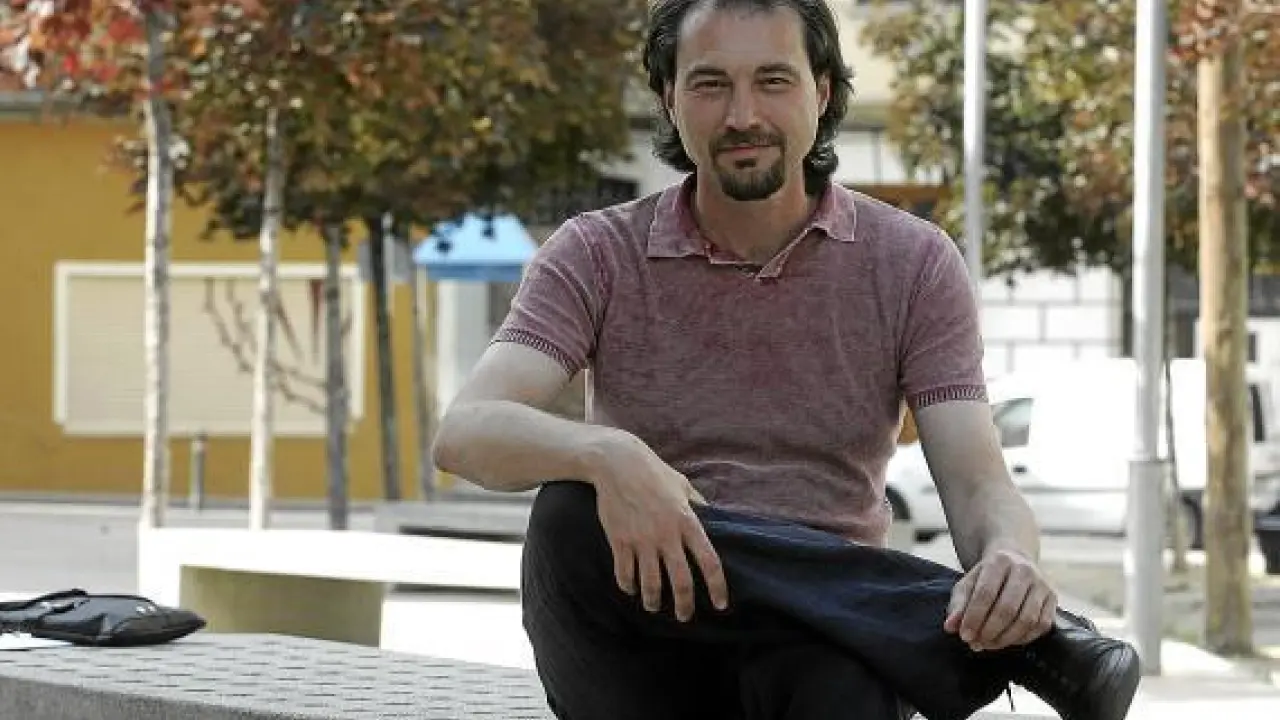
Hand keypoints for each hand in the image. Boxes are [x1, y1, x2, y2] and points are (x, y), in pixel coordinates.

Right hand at [589, 434, 728, 622]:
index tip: (721, 604)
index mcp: (687, 521)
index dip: (718, 587)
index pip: (709, 561)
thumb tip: (714, 519)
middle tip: (685, 617)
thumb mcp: (683, 485)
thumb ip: (699, 505)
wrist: (617, 463)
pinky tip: (631, 589)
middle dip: (684, 605)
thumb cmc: (653, 472)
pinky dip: (628, 585)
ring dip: (653, 601)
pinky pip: (624, 573)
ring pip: (650, 584)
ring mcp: (641, 539)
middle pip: (680, 582)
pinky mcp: (619, 540)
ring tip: (654, 607)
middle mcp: (666, 535)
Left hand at [943, 547, 1055, 651]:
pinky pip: (1041, 625)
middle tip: (976, 644)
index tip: (964, 635)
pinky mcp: (1053, 598)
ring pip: (1027, 619)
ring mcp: (1042, 584)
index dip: (974, 618)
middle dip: (989, 631)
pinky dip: (1023, 638)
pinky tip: (1007, 641)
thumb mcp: (968, 584)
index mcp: (999, 561)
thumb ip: (958, 605)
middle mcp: (1024, 570)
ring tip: (988, 644)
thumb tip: (950, 627)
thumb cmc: (987, 577)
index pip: (986, 593)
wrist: (1015, 561)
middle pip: (1008, 608)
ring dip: (1006, 638)